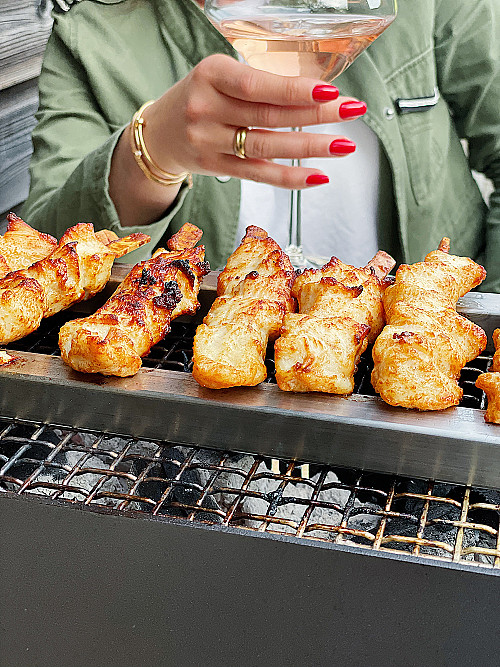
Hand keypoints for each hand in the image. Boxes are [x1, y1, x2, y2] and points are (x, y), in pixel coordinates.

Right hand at [143, 54, 366, 189]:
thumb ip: (257, 84)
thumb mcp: (218, 77)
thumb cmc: (199, 97)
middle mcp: (206, 109)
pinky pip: (258, 175)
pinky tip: (317, 175)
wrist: (159, 133)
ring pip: (266, 148)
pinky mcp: (214, 168)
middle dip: (315, 115)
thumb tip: (314, 94)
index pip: (257, 86)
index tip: (329, 92)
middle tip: (352, 111)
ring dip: (309, 147)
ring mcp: (208, 142)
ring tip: (343, 146)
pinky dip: (290, 177)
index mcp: (210, 75)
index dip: (294, 91)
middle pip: (268, 117)